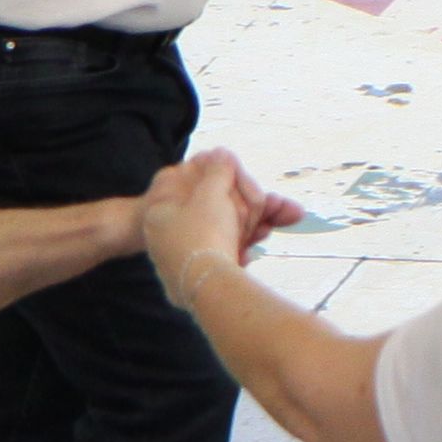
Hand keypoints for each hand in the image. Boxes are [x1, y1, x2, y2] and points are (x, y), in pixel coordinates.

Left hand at [139, 150, 304, 305]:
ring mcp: (182, 260)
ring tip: (278, 225)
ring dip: (253, 226)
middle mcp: (166, 236)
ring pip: (224, 233)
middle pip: (214, 210)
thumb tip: (221, 153)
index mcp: (160, 213)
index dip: (221, 179)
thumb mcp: (212, 193)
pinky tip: (253, 252)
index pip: (189, 184)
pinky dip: (242, 248)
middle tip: (282, 207)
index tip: (241, 178)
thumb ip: (218, 171)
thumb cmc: (204, 234)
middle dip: (251, 206)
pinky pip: (224, 255)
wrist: (209, 289)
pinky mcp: (198, 278)